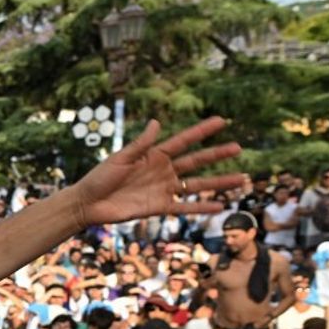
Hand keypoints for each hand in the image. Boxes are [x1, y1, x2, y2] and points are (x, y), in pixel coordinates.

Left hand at [72, 118, 243, 227]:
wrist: (88, 204)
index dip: (201, 131)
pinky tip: (220, 207)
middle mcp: (163, 171)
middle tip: (239, 147)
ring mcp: (163, 189)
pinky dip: (201, 207)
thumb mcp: (120, 158)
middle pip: (196, 162)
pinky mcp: (159, 207)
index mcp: (154, 155)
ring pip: (197, 185)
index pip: (183, 141)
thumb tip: (157, 122)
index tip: (221, 121)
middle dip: (217, 155)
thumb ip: (140, 144)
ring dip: (218, 183)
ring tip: (240, 179)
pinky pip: (184, 207)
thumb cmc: (100, 177)